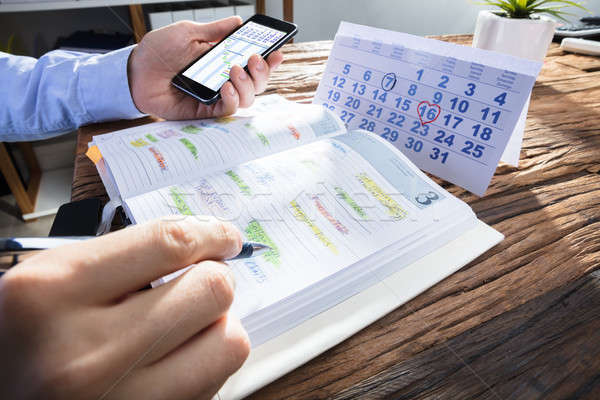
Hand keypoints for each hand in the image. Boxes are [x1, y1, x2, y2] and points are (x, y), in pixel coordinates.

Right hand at [0, 217, 248, 399]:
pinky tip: (175, 358)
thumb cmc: (28, 335)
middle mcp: (85, 352)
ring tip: (186, 325)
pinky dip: (206, 363)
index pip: (169, 244)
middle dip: (213, 279)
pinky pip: (215, 383)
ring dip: (218, 326)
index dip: (211, 234)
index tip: (224, 237)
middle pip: (212, 291)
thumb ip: (125, 257)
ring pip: (229, 342)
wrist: (2, 397)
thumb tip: (207, 243)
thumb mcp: (53, 281)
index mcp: (52, 292)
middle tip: (197, 283)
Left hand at [128, 17, 283, 119]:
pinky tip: (225, 85)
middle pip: (257, 84)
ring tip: (234, 70)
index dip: (269, 61)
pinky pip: (227, 110)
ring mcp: (215, 97)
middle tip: (254, 59)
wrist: (136, 70)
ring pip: (248, 99)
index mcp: (223, 61)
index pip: (253, 65)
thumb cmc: (159, 51)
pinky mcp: (205, 111)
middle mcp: (223, 80)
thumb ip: (215, 31)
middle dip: (262, 72)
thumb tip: (238, 22)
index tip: (277, 51)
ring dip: (247, 84)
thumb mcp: (189, 33)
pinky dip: (232, 98)